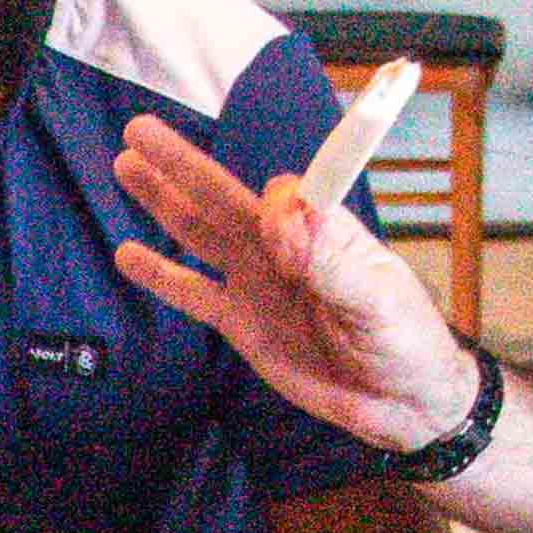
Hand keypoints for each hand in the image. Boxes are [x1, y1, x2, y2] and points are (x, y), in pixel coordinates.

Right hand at [110, 111, 489, 456]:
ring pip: (200, 233)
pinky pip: (193, 293)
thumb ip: (332, 261)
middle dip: (182, 163)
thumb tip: (282, 213)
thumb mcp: (379, 301)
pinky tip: (127, 254)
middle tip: (139, 127)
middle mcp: (284, 248)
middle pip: (223, 195)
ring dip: (164, 201)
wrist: (404, 404)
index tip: (275, 223)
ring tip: (125, 166)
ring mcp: (259, 283)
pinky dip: (161, 275)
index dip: (275, 204)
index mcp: (322, 232)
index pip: (285, 195)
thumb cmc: (407, 342)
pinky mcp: (242, 323)